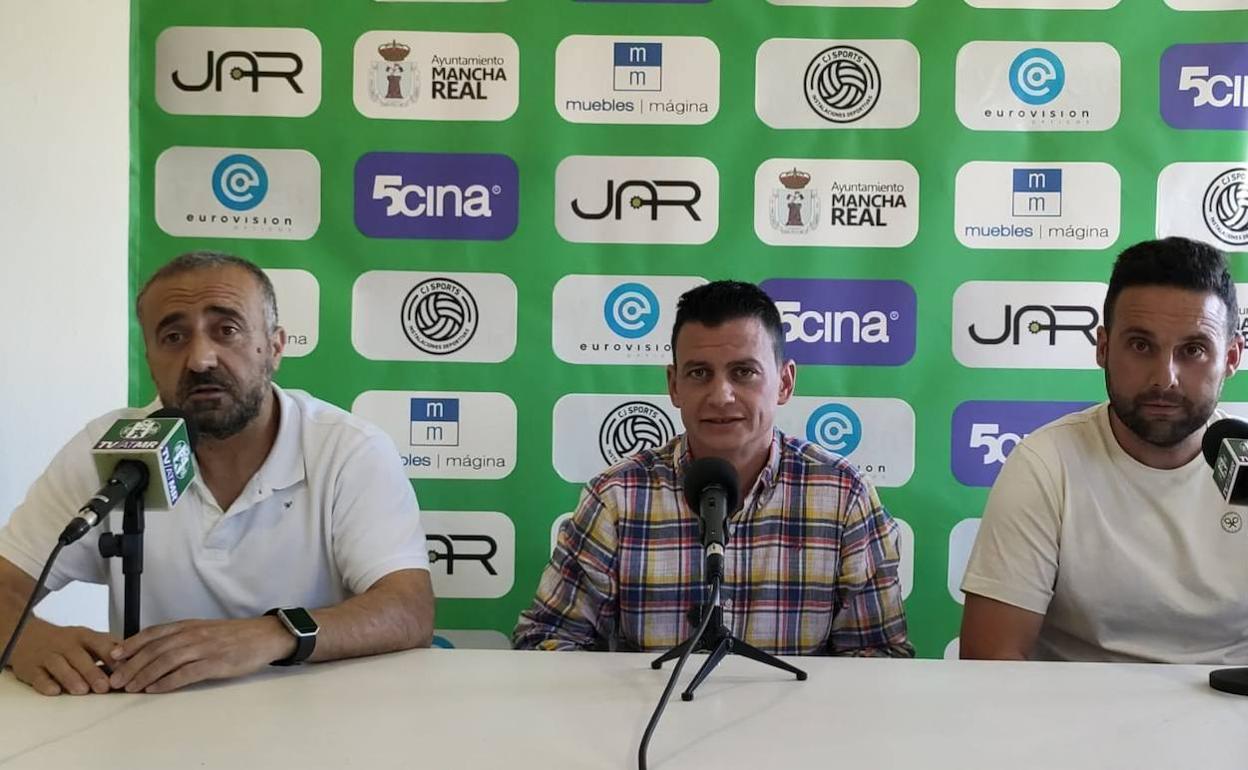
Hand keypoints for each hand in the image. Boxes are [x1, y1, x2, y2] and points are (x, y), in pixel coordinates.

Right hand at [9, 622, 118, 695]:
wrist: (27, 635)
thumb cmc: (65, 641)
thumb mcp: (88, 639)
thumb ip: (109, 648)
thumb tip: (136, 659)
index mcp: (84, 637)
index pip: (100, 644)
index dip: (112, 657)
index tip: (124, 669)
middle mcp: (66, 645)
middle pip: (79, 657)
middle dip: (93, 672)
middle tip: (105, 687)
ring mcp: (48, 656)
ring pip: (59, 665)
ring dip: (71, 678)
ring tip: (82, 690)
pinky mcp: (31, 669)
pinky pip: (37, 676)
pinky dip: (45, 684)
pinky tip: (54, 691)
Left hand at [107, 617, 294, 693]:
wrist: (265, 636)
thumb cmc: (234, 635)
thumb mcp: (205, 629)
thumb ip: (182, 637)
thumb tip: (156, 651)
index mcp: (189, 625)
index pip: (153, 633)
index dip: (131, 644)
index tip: (113, 656)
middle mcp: (193, 634)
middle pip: (155, 649)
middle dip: (131, 665)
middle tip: (115, 680)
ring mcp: (204, 648)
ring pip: (166, 661)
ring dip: (144, 675)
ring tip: (131, 688)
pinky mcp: (215, 663)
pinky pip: (186, 673)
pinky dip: (167, 682)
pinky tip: (156, 689)